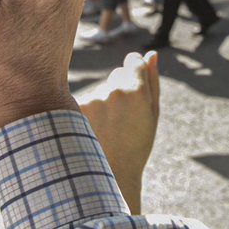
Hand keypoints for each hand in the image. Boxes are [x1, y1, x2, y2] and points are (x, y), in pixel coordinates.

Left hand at [78, 51, 159, 213]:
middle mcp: (115, 90)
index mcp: (137, 90)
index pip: (132, 62)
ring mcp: (93, 99)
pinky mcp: (76, 108)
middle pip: (115, 77)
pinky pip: (84, 101)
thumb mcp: (152, 115)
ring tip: (107, 131)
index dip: (134, 74)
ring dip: (101, 105)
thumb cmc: (137, 145)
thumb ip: (152, 81)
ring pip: (98, 91)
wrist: (112, 175)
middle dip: (119, 91)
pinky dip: (86, 114)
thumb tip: (151, 53)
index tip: (133, 91)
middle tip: (122, 121)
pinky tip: (92, 132)